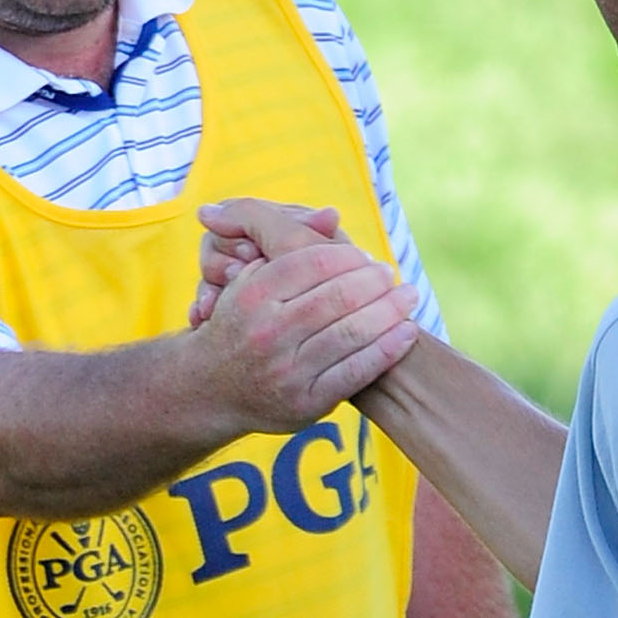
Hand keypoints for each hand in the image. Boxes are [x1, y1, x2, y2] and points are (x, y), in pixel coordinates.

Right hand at [188, 215, 417, 431]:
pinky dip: (388, 349)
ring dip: (390, 311)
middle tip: (390, 274)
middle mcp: (268, 332)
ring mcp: (287, 371)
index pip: (313, 262)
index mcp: (253, 295)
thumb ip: (282, 245)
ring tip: (408, 296)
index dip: (349, 256)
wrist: (210, 388)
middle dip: (374, 281)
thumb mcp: (246, 278)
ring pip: (352, 332)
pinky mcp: (306, 402)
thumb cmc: (240, 324)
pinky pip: (357, 371)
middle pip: (338, 296)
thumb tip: (333, 215)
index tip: (365, 256)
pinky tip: (406, 332)